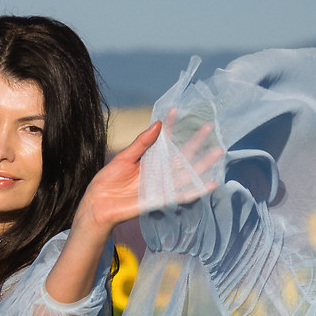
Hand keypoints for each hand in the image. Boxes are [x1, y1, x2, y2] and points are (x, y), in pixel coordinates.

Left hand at [71, 113, 222, 232]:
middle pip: (181, 155)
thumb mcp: (124, 158)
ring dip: (202, 163)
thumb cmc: (107, 182)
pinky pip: (182, 195)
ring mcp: (161, 185)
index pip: (164, 141)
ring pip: (186, 173)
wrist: (97, 204)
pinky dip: (197, 190)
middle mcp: (158, 172)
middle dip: (195, 142)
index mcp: (148, 160)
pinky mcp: (160, 199)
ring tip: (218, 151)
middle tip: (209, 127)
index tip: (177, 110)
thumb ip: (141, 143)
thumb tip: (157, 124)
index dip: (171, 126)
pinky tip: (211, 183)